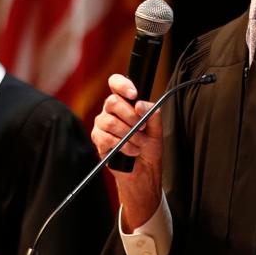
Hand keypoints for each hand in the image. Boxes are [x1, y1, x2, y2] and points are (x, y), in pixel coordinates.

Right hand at [91, 74, 163, 230]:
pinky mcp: (98, 140)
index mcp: (125, 103)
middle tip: (141, 128)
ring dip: (128, 134)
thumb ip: (151, 113)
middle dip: (130, 116)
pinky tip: (131, 151)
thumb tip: (139, 104)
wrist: (144, 171)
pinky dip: (122, 145)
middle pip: (112, 101)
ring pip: (109, 121)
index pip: (116, 83)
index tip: (133, 94)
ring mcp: (102, 125)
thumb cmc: (149, 148)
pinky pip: (105, 138)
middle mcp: (111, 111)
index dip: (122, 84)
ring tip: (138, 143)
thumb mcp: (157, 128)